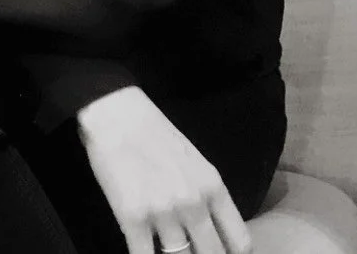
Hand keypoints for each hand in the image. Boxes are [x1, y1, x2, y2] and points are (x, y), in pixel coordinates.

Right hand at [76, 86, 252, 253]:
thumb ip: (208, 197)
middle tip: (192, 251)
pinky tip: (144, 251)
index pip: (239, 242)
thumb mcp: (194, 163)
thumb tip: (212, 233)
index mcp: (213, 187)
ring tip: (166, 247)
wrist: (118, 116)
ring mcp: (164, 213)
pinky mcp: (133, 219)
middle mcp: (194, 203)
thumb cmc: (155, 135)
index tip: (220, 253)